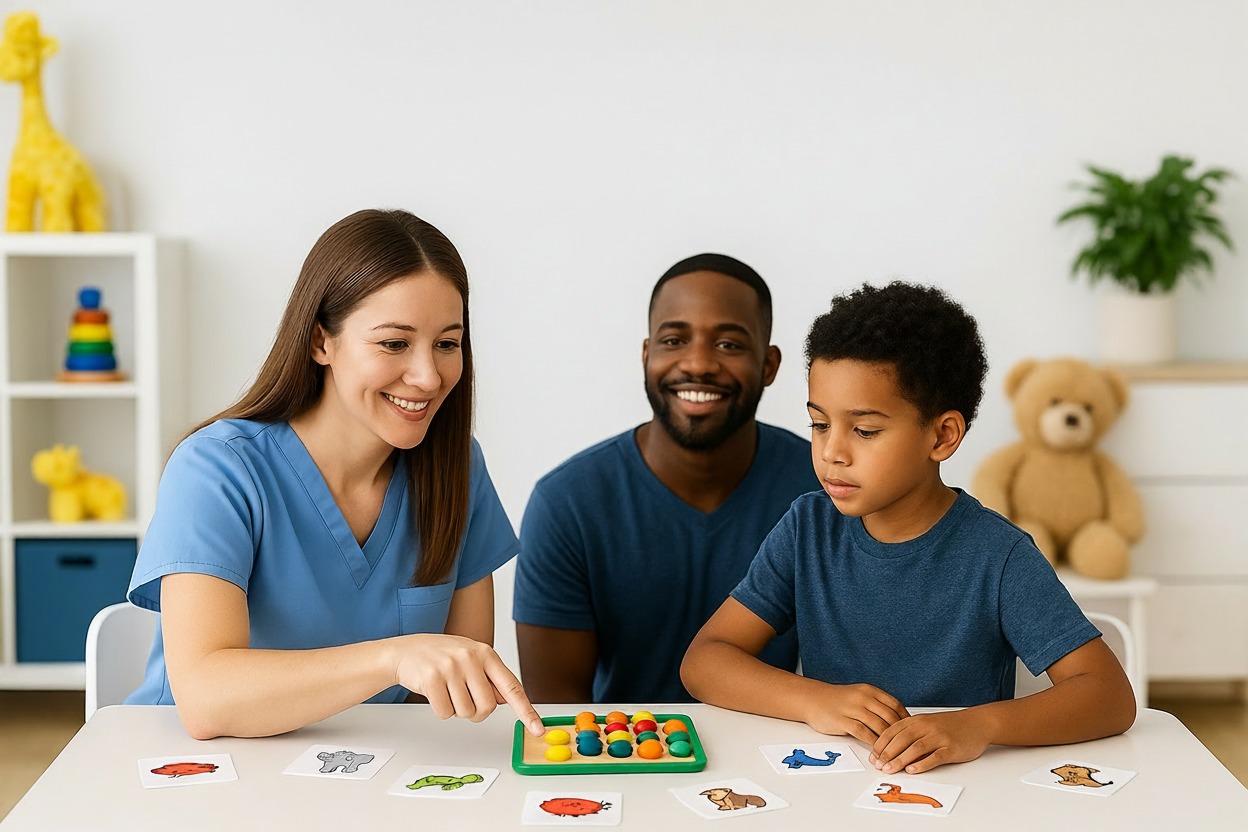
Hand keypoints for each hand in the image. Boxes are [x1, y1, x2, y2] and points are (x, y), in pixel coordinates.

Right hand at [395, 634, 544, 735]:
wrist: (405, 652)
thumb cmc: (441, 657)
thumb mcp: (470, 659)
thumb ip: (490, 678)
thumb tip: (506, 700)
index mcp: (486, 653)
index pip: (512, 687)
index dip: (526, 710)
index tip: (538, 728)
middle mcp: (471, 658)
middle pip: (487, 707)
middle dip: (476, 712)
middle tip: (463, 699)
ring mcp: (451, 667)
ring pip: (466, 712)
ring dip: (457, 711)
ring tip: (447, 691)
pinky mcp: (432, 679)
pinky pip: (446, 714)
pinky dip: (441, 711)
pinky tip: (434, 693)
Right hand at [802, 682, 909, 744]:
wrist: (814, 699)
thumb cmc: (839, 700)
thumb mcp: (860, 695)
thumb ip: (877, 704)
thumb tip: (897, 720)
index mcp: (870, 690)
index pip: (896, 705)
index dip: (906, 720)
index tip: (911, 731)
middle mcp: (863, 698)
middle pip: (890, 717)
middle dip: (900, 733)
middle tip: (907, 746)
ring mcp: (853, 709)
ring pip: (879, 726)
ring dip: (888, 742)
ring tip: (894, 752)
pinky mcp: (843, 721)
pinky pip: (863, 733)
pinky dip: (873, 743)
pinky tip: (877, 751)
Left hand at [869, 710, 989, 773]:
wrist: (977, 723)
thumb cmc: (950, 726)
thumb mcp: (927, 724)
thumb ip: (910, 734)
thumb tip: (891, 751)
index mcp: (917, 720)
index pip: (893, 731)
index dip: (881, 744)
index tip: (872, 756)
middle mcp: (926, 726)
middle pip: (901, 740)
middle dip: (887, 754)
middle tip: (877, 766)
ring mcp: (939, 736)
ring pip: (915, 748)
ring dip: (900, 760)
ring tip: (889, 769)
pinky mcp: (951, 748)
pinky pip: (934, 757)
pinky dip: (922, 764)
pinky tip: (912, 770)